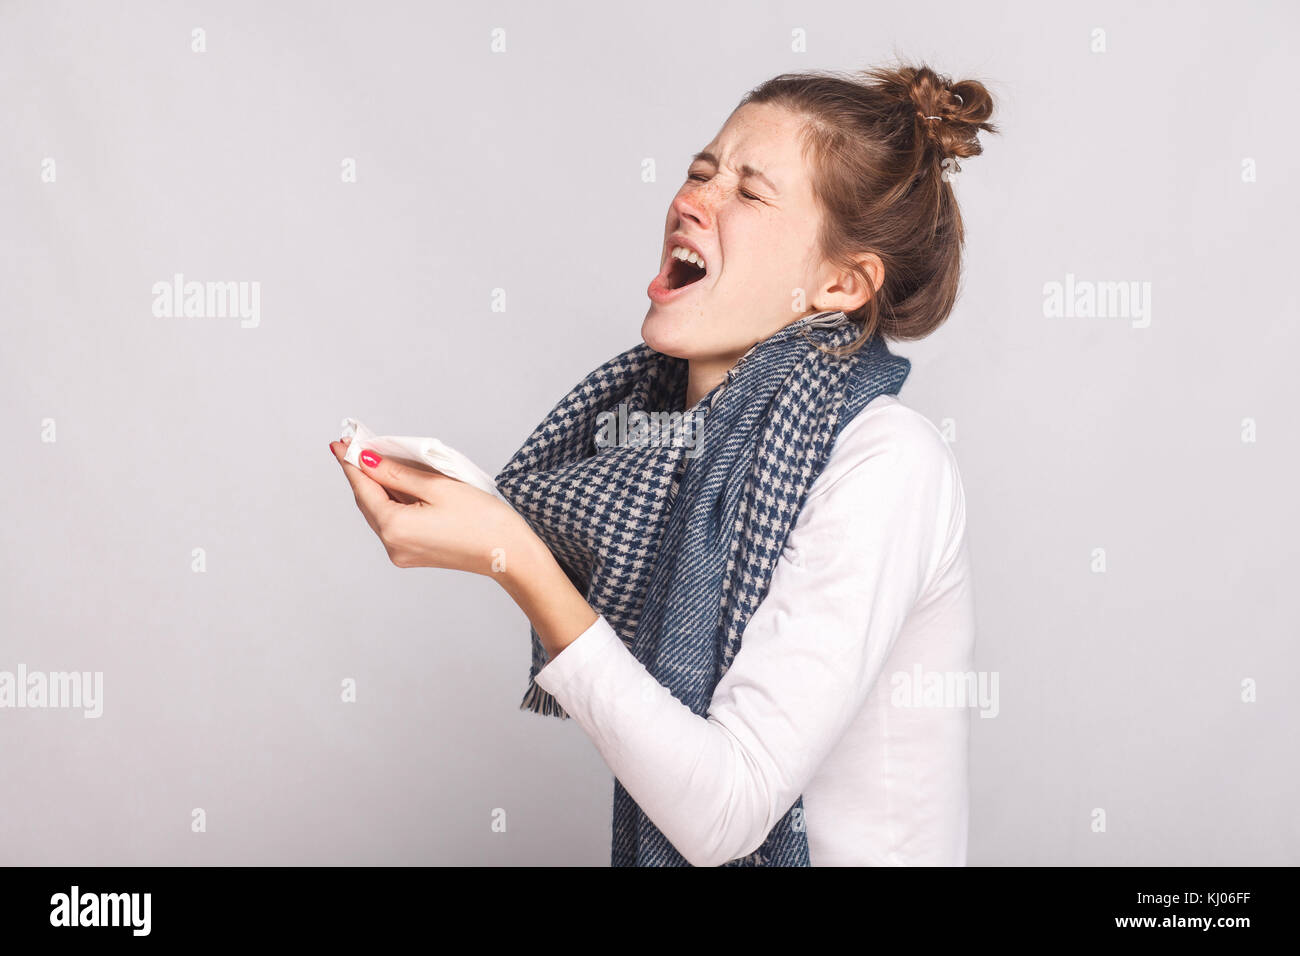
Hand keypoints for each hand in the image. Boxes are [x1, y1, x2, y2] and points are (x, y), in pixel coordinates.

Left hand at [329, 437, 536, 576]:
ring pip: (380, 512)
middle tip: (354, 446)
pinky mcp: (414, 554)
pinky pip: (394, 522)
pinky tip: (398, 484)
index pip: (363, 487)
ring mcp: (402, 553)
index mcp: (394, 527)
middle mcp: (392, 545)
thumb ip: (396, 474)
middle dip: (362, 473)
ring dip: (378, 487)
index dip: (350, 462)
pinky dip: (392, 501)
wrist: (509, 554)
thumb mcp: (437, 487)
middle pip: (368, 502)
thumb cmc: (483, 520)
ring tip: (377, 460)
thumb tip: (366, 461)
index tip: (339, 442)